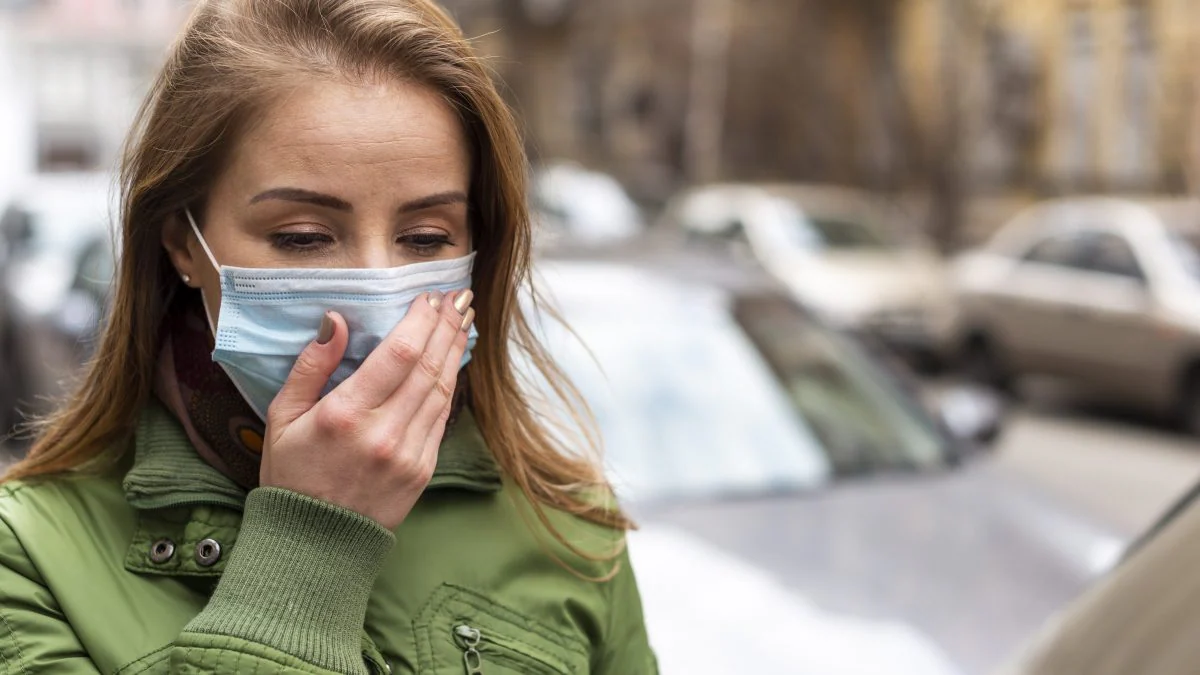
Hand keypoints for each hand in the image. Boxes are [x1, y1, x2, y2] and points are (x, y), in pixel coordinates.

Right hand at [260, 290, 475, 528]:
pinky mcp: (422, 470)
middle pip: (429, 366)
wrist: (314, 546)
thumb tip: (336, 320)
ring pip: (442, 389)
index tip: (429, 297)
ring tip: (463, 321)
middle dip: (447, 326)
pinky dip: (449, 384)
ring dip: (455, 351)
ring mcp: (409, 453)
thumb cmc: (291, 476)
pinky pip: (441, 417)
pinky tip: (452, 362)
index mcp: (346, 415)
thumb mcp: (282, 418)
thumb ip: (310, 367)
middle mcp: (384, 432)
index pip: (399, 353)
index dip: (421, 320)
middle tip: (460, 298)